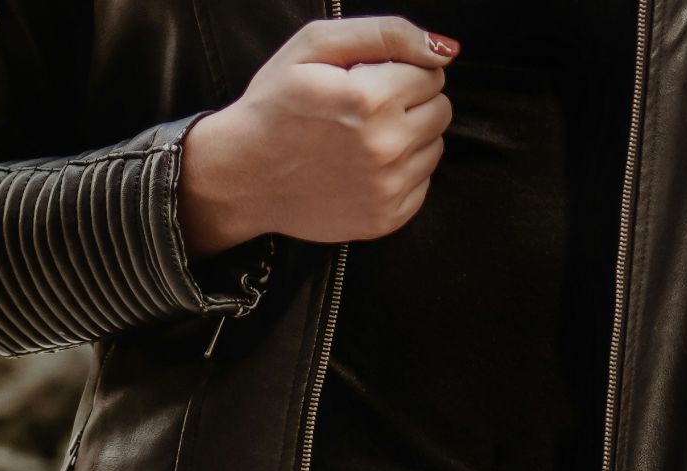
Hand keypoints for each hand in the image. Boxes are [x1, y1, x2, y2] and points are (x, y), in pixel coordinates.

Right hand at [180, 16, 458, 257]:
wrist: (242, 175)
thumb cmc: (275, 105)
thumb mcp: (315, 46)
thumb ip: (386, 34)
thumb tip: (445, 50)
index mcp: (371, 99)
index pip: (432, 72)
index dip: (400, 71)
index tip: (368, 80)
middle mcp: (386, 147)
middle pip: (441, 109)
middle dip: (411, 102)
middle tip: (366, 109)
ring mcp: (387, 188)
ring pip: (436, 146)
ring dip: (409, 137)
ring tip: (362, 138)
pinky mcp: (386, 219)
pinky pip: (423, 184)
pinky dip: (401, 172)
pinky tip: (363, 167)